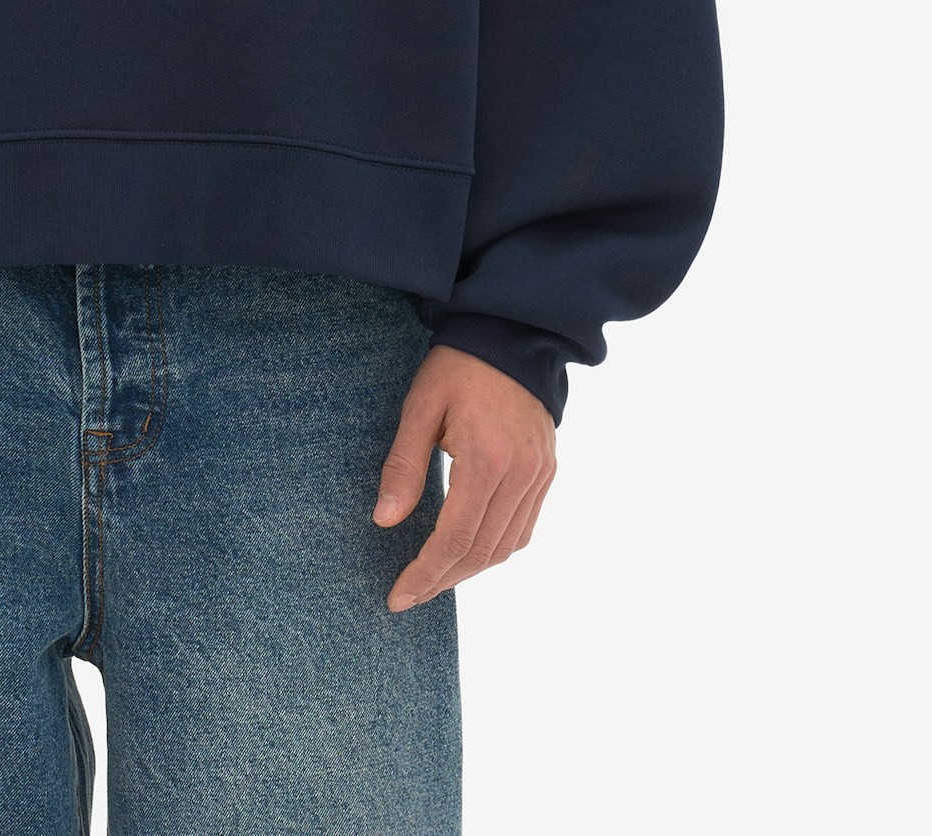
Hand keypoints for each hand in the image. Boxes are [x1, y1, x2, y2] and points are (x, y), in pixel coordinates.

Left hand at [372, 344, 555, 608]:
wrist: (511, 335)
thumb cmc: (457, 368)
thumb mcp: (420, 408)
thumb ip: (404, 465)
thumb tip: (384, 521)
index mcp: (487, 459)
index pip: (454, 538)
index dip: (425, 574)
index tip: (397, 596)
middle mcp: (520, 475)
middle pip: (481, 552)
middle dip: (442, 580)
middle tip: (409, 595)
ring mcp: (540, 475)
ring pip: (506, 546)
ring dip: (469, 570)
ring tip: (434, 577)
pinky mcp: (547, 471)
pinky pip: (524, 528)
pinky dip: (496, 548)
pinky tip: (469, 550)